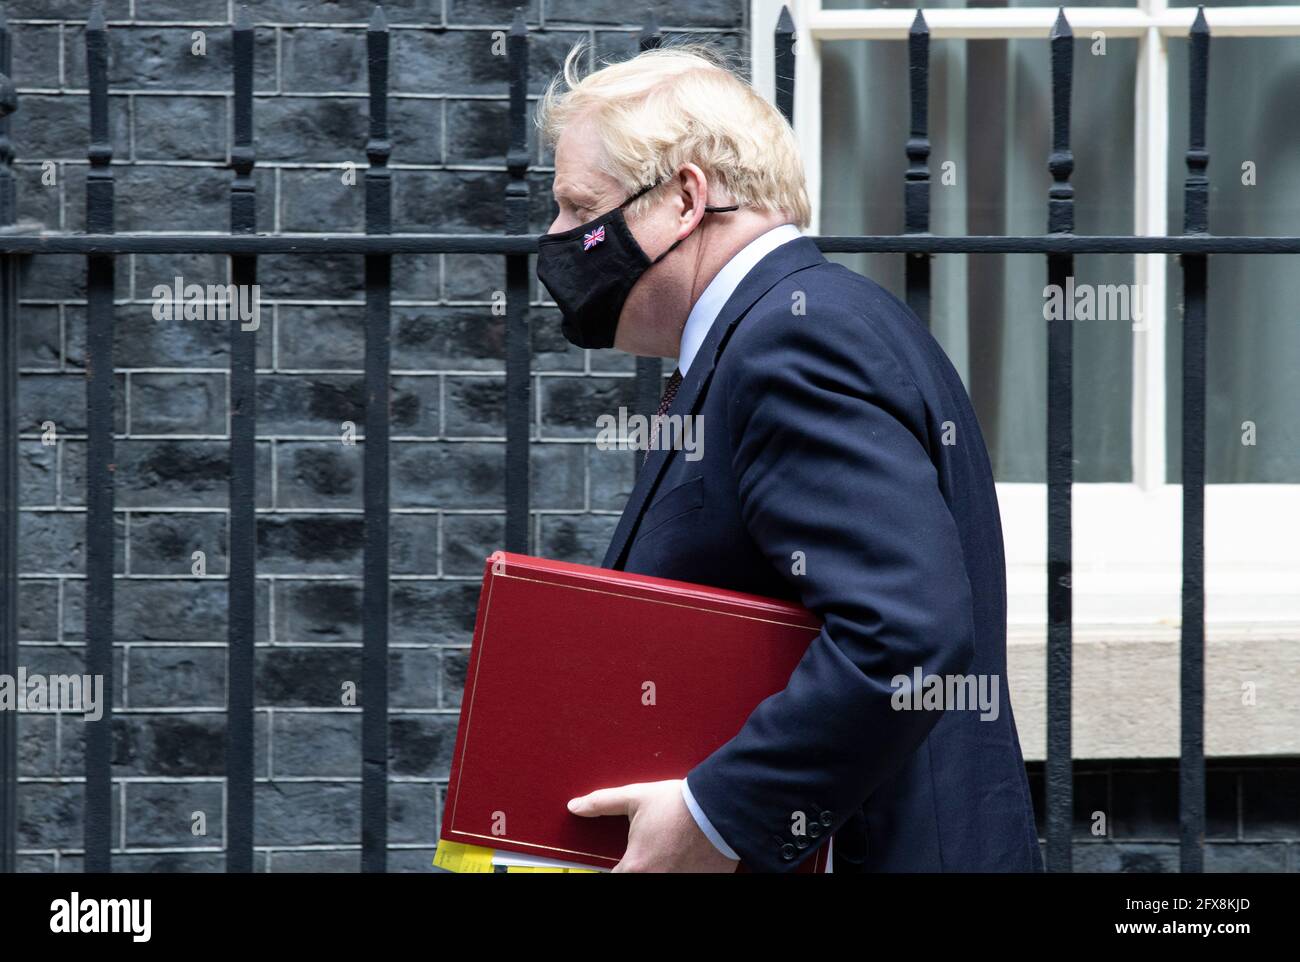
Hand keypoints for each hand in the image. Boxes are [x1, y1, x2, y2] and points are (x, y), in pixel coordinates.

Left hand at [567, 779, 740, 872]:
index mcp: (636, 867)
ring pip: (662, 882)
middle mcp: (656, 881)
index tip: (623, 863)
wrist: (720, 807)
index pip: (612, 879)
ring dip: (660, 869)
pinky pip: (685, 880)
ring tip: (667, 855)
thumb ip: (601, 803)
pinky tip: (683, 860)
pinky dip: (680, 871)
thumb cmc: (679, 804)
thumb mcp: (635, 798)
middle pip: (636, 880)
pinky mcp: (702, 883)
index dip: (614, 871)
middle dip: (639, 869)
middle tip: (651, 853)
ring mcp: (680, 884)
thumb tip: (575, 806)